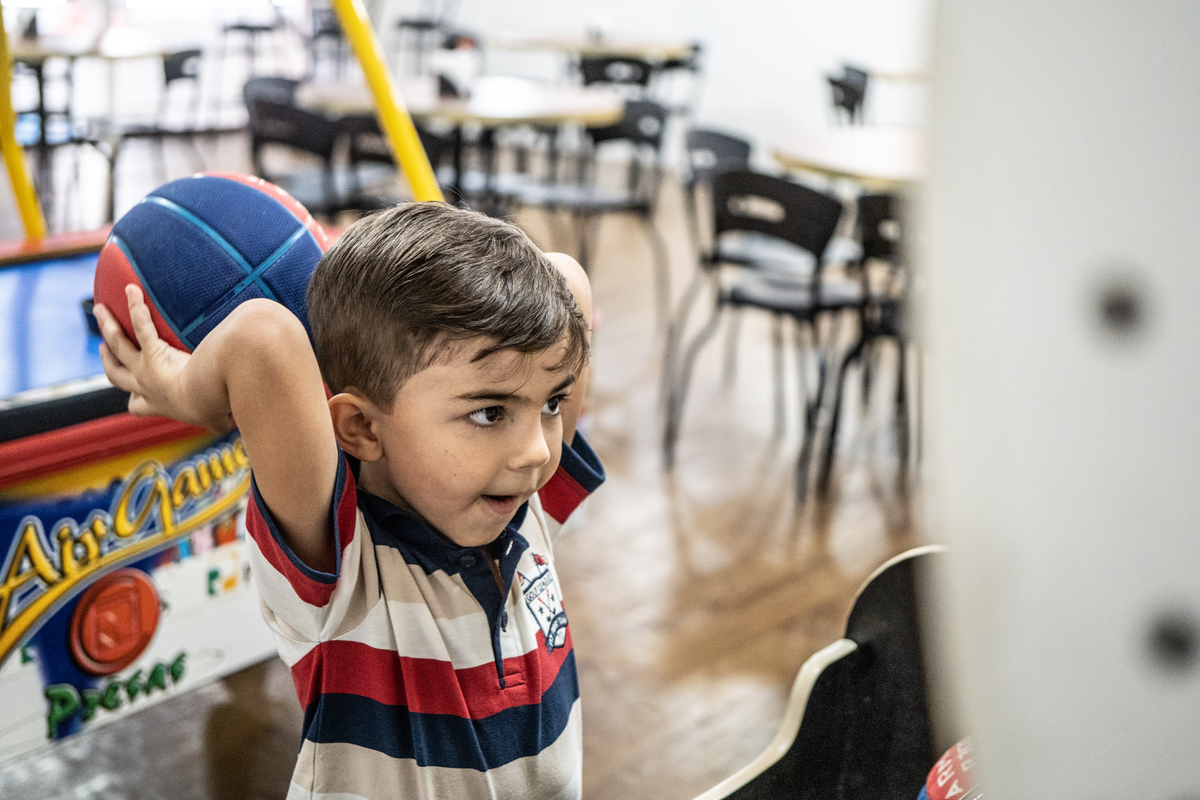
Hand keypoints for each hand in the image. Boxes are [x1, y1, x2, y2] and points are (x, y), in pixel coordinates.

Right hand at [95, 285, 233, 431]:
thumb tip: (229, 425)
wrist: (214, 394)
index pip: (138, 406)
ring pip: (118, 344)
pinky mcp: (155, 352)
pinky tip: (132, 289)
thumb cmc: (220, 404)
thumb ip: (219, 421)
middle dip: (107, 360)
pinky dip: (136, 307)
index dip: (133, 400)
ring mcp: (146, 369)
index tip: (131, 396)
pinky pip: (141, 326)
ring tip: (100, 309)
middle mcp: (147, 387)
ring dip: (107, 326)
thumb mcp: (216, 418)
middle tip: (103, 346)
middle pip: (116, 375)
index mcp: (161, 404)